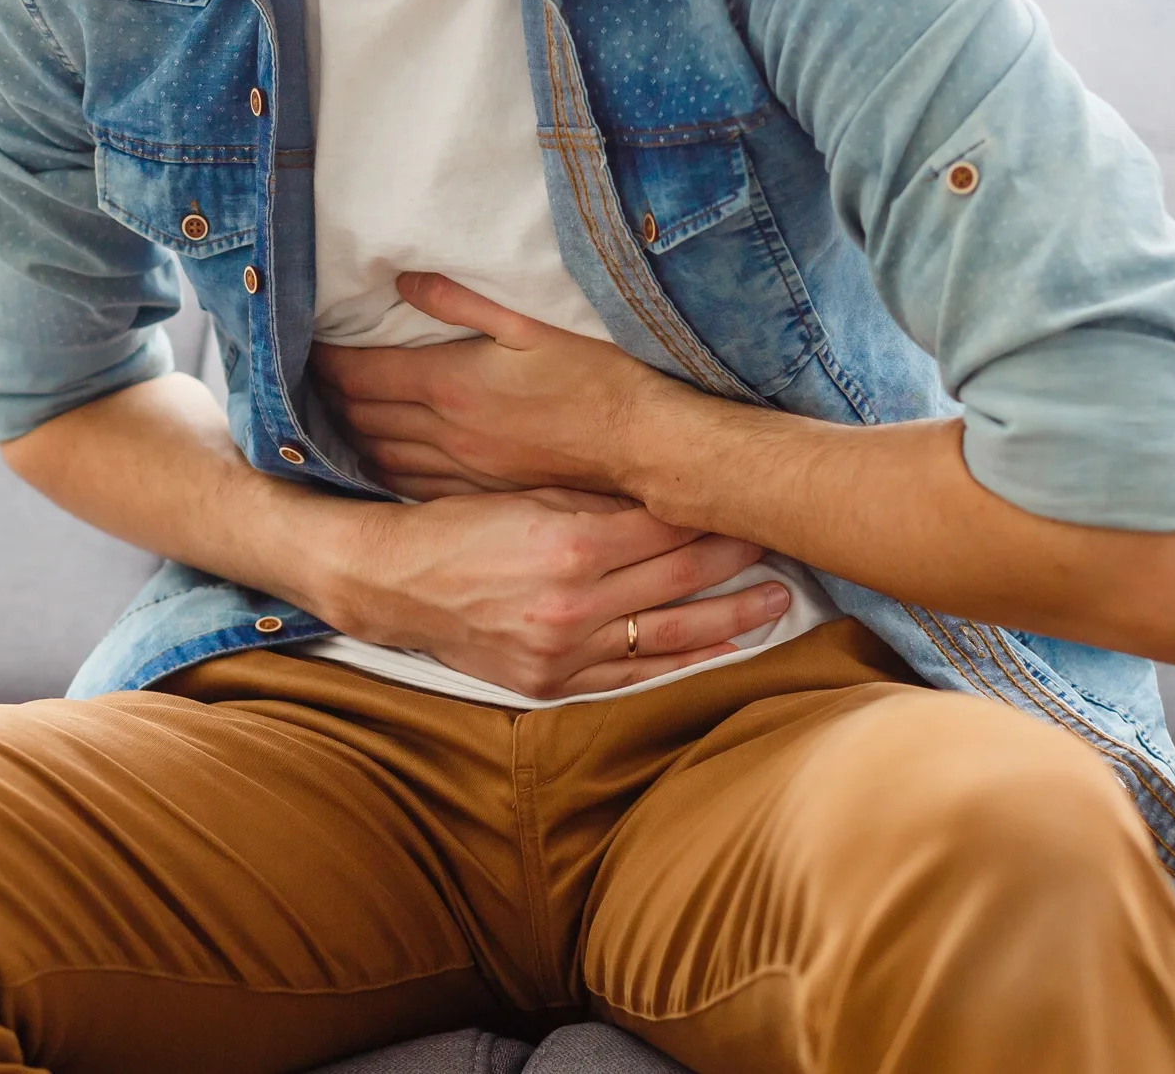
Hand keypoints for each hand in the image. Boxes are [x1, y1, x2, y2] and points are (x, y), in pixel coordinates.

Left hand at [311, 272, 676, 500]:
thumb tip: (404, 282)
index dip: (326, 361)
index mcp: (450, 383)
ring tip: (327, 418)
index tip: (303, 348)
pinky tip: (375, 461)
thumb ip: (460, 303)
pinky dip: (381, 470)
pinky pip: (410, 485)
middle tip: (305, 380)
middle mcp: (445, 430)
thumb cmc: (594, 377)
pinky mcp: (479, 491)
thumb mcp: (529, 324)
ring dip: (347, 436)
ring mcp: (460, 467)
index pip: (363, 373)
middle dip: (326, 397)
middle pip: (361, 416)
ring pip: (378, 454)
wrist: (639, 444)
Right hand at [326, 486, 792, 700]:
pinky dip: (680, 665)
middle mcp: (574, 601)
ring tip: (778, 600)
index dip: (714, 511)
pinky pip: (631, 678)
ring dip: (730, 616)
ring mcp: (565, 648)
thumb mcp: (524, 494)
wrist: (392, 583)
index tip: (749, 499)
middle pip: (680, 575)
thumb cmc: (456, 526)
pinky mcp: (551, 681)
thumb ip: (595, 499)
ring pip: (669, 634)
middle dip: (736, 556)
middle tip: (782, 539)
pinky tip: (722, 651)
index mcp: (569, 542)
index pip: (667, 524)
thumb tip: (664, 492)